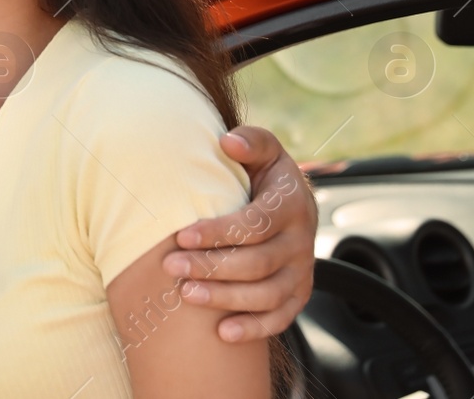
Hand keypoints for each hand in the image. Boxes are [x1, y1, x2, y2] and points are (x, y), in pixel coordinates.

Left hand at [160, 125, 316, 342]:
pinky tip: (223, 333)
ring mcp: (302, 272)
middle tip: (171, 266)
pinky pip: (280, 318)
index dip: (217, 232)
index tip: (181, 236)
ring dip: (225, 298)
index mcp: (291, 205)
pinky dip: (254, 329)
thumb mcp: (263, 151)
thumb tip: (228, 142)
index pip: (254, 224)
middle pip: (257, 263)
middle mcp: (302, 242)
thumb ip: (250, 142)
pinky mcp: (299, 295)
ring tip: (186, 295)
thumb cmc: (265, 175)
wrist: (292, 204)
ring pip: (266, 294)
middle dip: (211, 267)